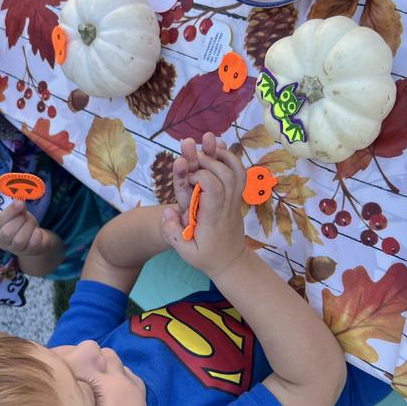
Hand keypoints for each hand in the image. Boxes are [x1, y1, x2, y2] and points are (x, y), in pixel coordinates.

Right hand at [0, 201, 52, 257]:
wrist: (38, 237)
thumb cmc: (24, 224)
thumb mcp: (18, 214)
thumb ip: (16, 208)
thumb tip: (19, 202)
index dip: (9, 212)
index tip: (19, 203)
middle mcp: (4, 243)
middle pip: (7, 233)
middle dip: (18, 220)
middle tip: (24, 217)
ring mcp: (17, 250)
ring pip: (20, 240)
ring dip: (28, 226)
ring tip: (30, 224)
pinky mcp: (31, 252)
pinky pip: (34, 242)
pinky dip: (37, 233)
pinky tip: (36, 231)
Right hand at [162, 134, 246, 277]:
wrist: (231, 262)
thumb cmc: (206, 257)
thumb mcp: (185, 253)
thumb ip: (173, 234)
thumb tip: (166, 212)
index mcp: (213, 217)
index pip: (214, 188)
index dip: (201, 176)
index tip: (190, 177)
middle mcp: (226, 206)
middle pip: (226, 175)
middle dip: (210, 160)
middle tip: (195, 154)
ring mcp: (235, 201)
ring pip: (237, 172)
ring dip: (224, 155)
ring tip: (210, 144)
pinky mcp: (237, 198)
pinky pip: (240, 175)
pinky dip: (233, 160)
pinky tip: (220, 150)